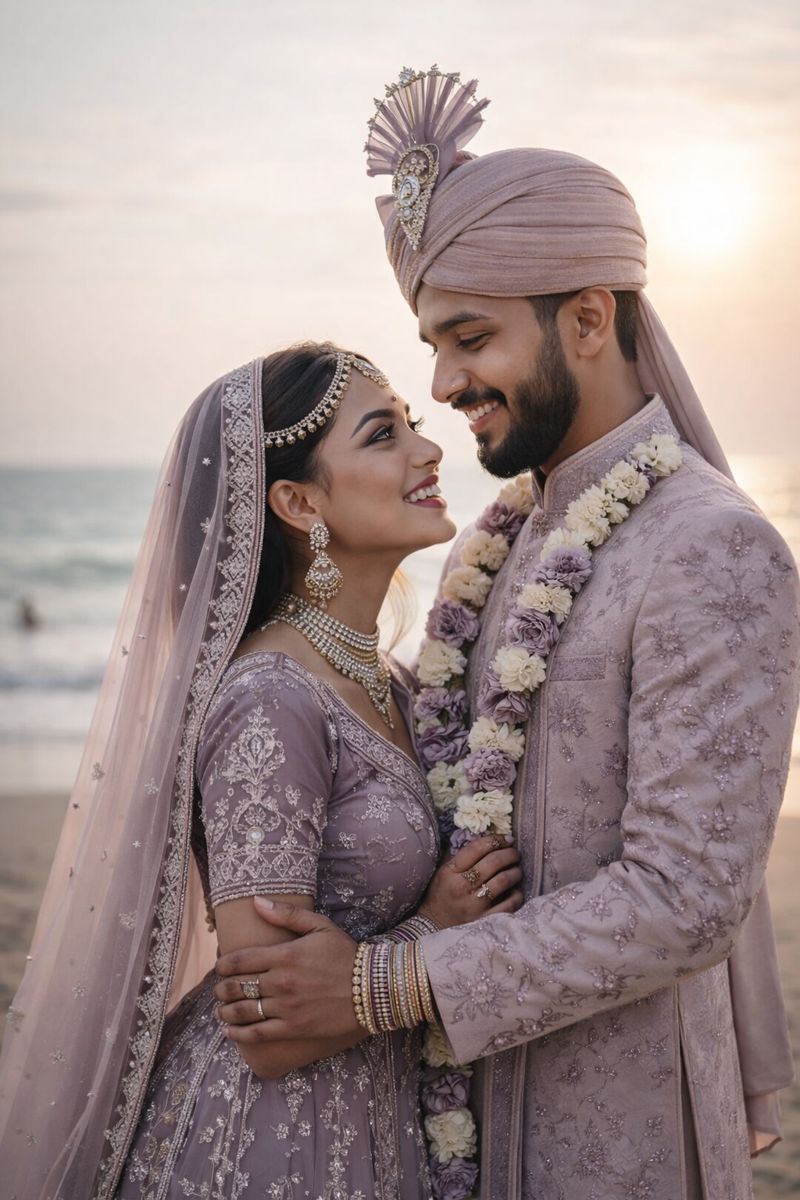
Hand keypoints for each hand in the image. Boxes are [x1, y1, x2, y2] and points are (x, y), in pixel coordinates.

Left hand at [214, 900, 364, 1046]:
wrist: (372, 988)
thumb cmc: (346, 954)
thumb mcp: (320, 926)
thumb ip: (287, 914)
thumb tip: (257, 901)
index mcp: (285, 955)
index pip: (240, 960)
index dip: (223, 965)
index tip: (219, 967)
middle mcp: (281, 982)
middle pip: (238, 987)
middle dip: (221, 989)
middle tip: (218, 989)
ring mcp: (286, 1007)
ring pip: (243, 1011)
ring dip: (225, 1011)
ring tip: (221, 1010)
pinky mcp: (294, 1028)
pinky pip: (258, 1033)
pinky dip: (239, 1034)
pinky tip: (230, 1032)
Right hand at [418, 833, 523, 928]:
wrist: (432, 927)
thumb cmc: (440, 896)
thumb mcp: (443, 872)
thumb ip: (461, 857)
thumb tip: (486, 840)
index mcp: (450, 872)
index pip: (476, 848)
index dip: (495, 840)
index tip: (507, 838)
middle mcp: (461, 887)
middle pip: (493, 862)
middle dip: (509, 854)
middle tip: (515, 853)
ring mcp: (473, 906)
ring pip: (503, 880)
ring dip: (515, 871)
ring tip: (517, 870)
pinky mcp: (484, 921)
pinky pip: (509, 904)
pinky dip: (517, 895)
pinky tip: (515, 891)